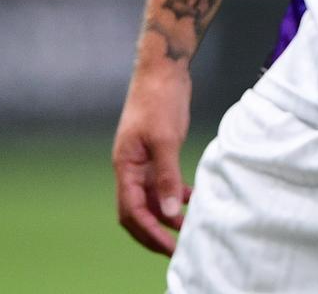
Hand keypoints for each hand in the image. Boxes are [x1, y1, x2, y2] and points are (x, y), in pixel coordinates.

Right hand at [112, 64, 193, 254]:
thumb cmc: (159, 99)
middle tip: (176, 248)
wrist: (163, 69)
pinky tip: (191, 198)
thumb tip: (169, 211)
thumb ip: (166, 176)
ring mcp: (143, 159)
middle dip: (154, 231)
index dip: (149, 232)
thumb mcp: (166, 139)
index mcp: (125, 165)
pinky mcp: (157, 151)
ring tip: (188, 227)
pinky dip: (174, 193)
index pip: (131, 210)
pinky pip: (162, 181)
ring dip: (166, 214)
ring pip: (151, 197)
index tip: (169, 247)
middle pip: (137, 210)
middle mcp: (131, 166)